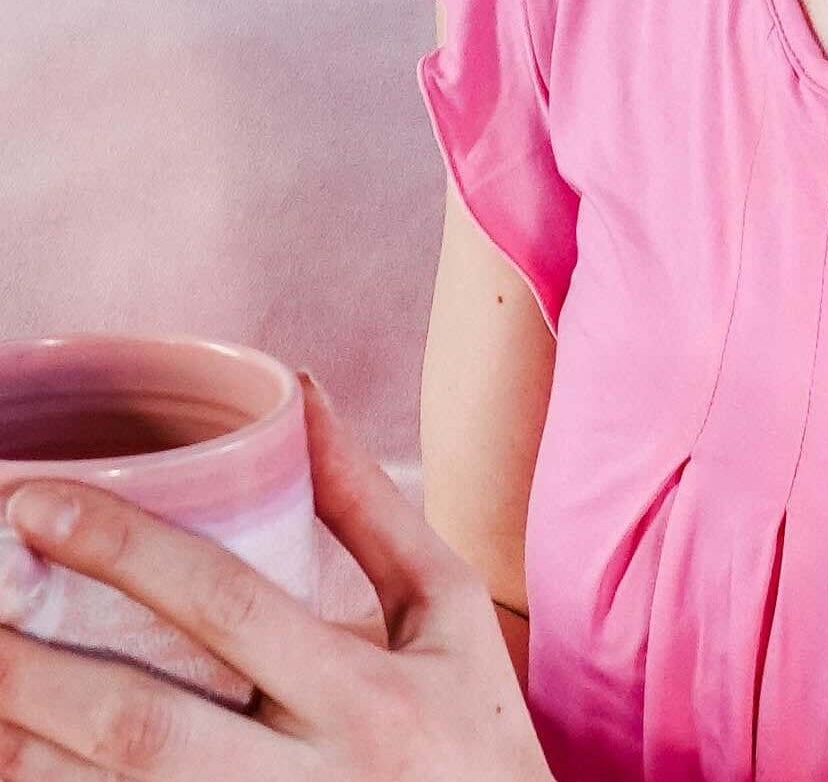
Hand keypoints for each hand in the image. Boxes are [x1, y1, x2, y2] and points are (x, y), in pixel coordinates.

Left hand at [0, 372, 550, 777]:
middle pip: (143, 727)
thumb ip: (369, 509)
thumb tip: (301, 392)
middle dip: (36, 675)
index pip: (224, 603)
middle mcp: (314, 781)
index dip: (123, 549)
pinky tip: (28, 768)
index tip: (35, 506)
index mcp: (368, 693)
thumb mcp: (448, 617)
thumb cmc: (476, 740)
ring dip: (30, 757)